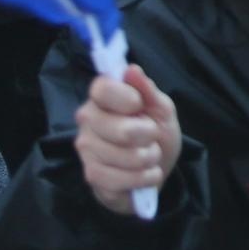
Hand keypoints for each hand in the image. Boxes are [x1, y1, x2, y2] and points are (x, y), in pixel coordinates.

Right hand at [71, 65, 180, 218]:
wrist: (157, 168)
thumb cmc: (157, 132)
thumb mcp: (161, 109)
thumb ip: (147, 90)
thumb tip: (131, 70)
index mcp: (103, 98)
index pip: (101, 88)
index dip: (125, 97)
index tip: (138, 104)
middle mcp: (88, 121)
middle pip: (116, 128)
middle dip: (147, 135)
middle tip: (152, 135)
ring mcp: (87, 150)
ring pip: (119, 157)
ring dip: (147, 159)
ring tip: (151, 156)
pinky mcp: (92, 176)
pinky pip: (116, 180)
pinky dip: (141, 178)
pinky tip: (146, 174)